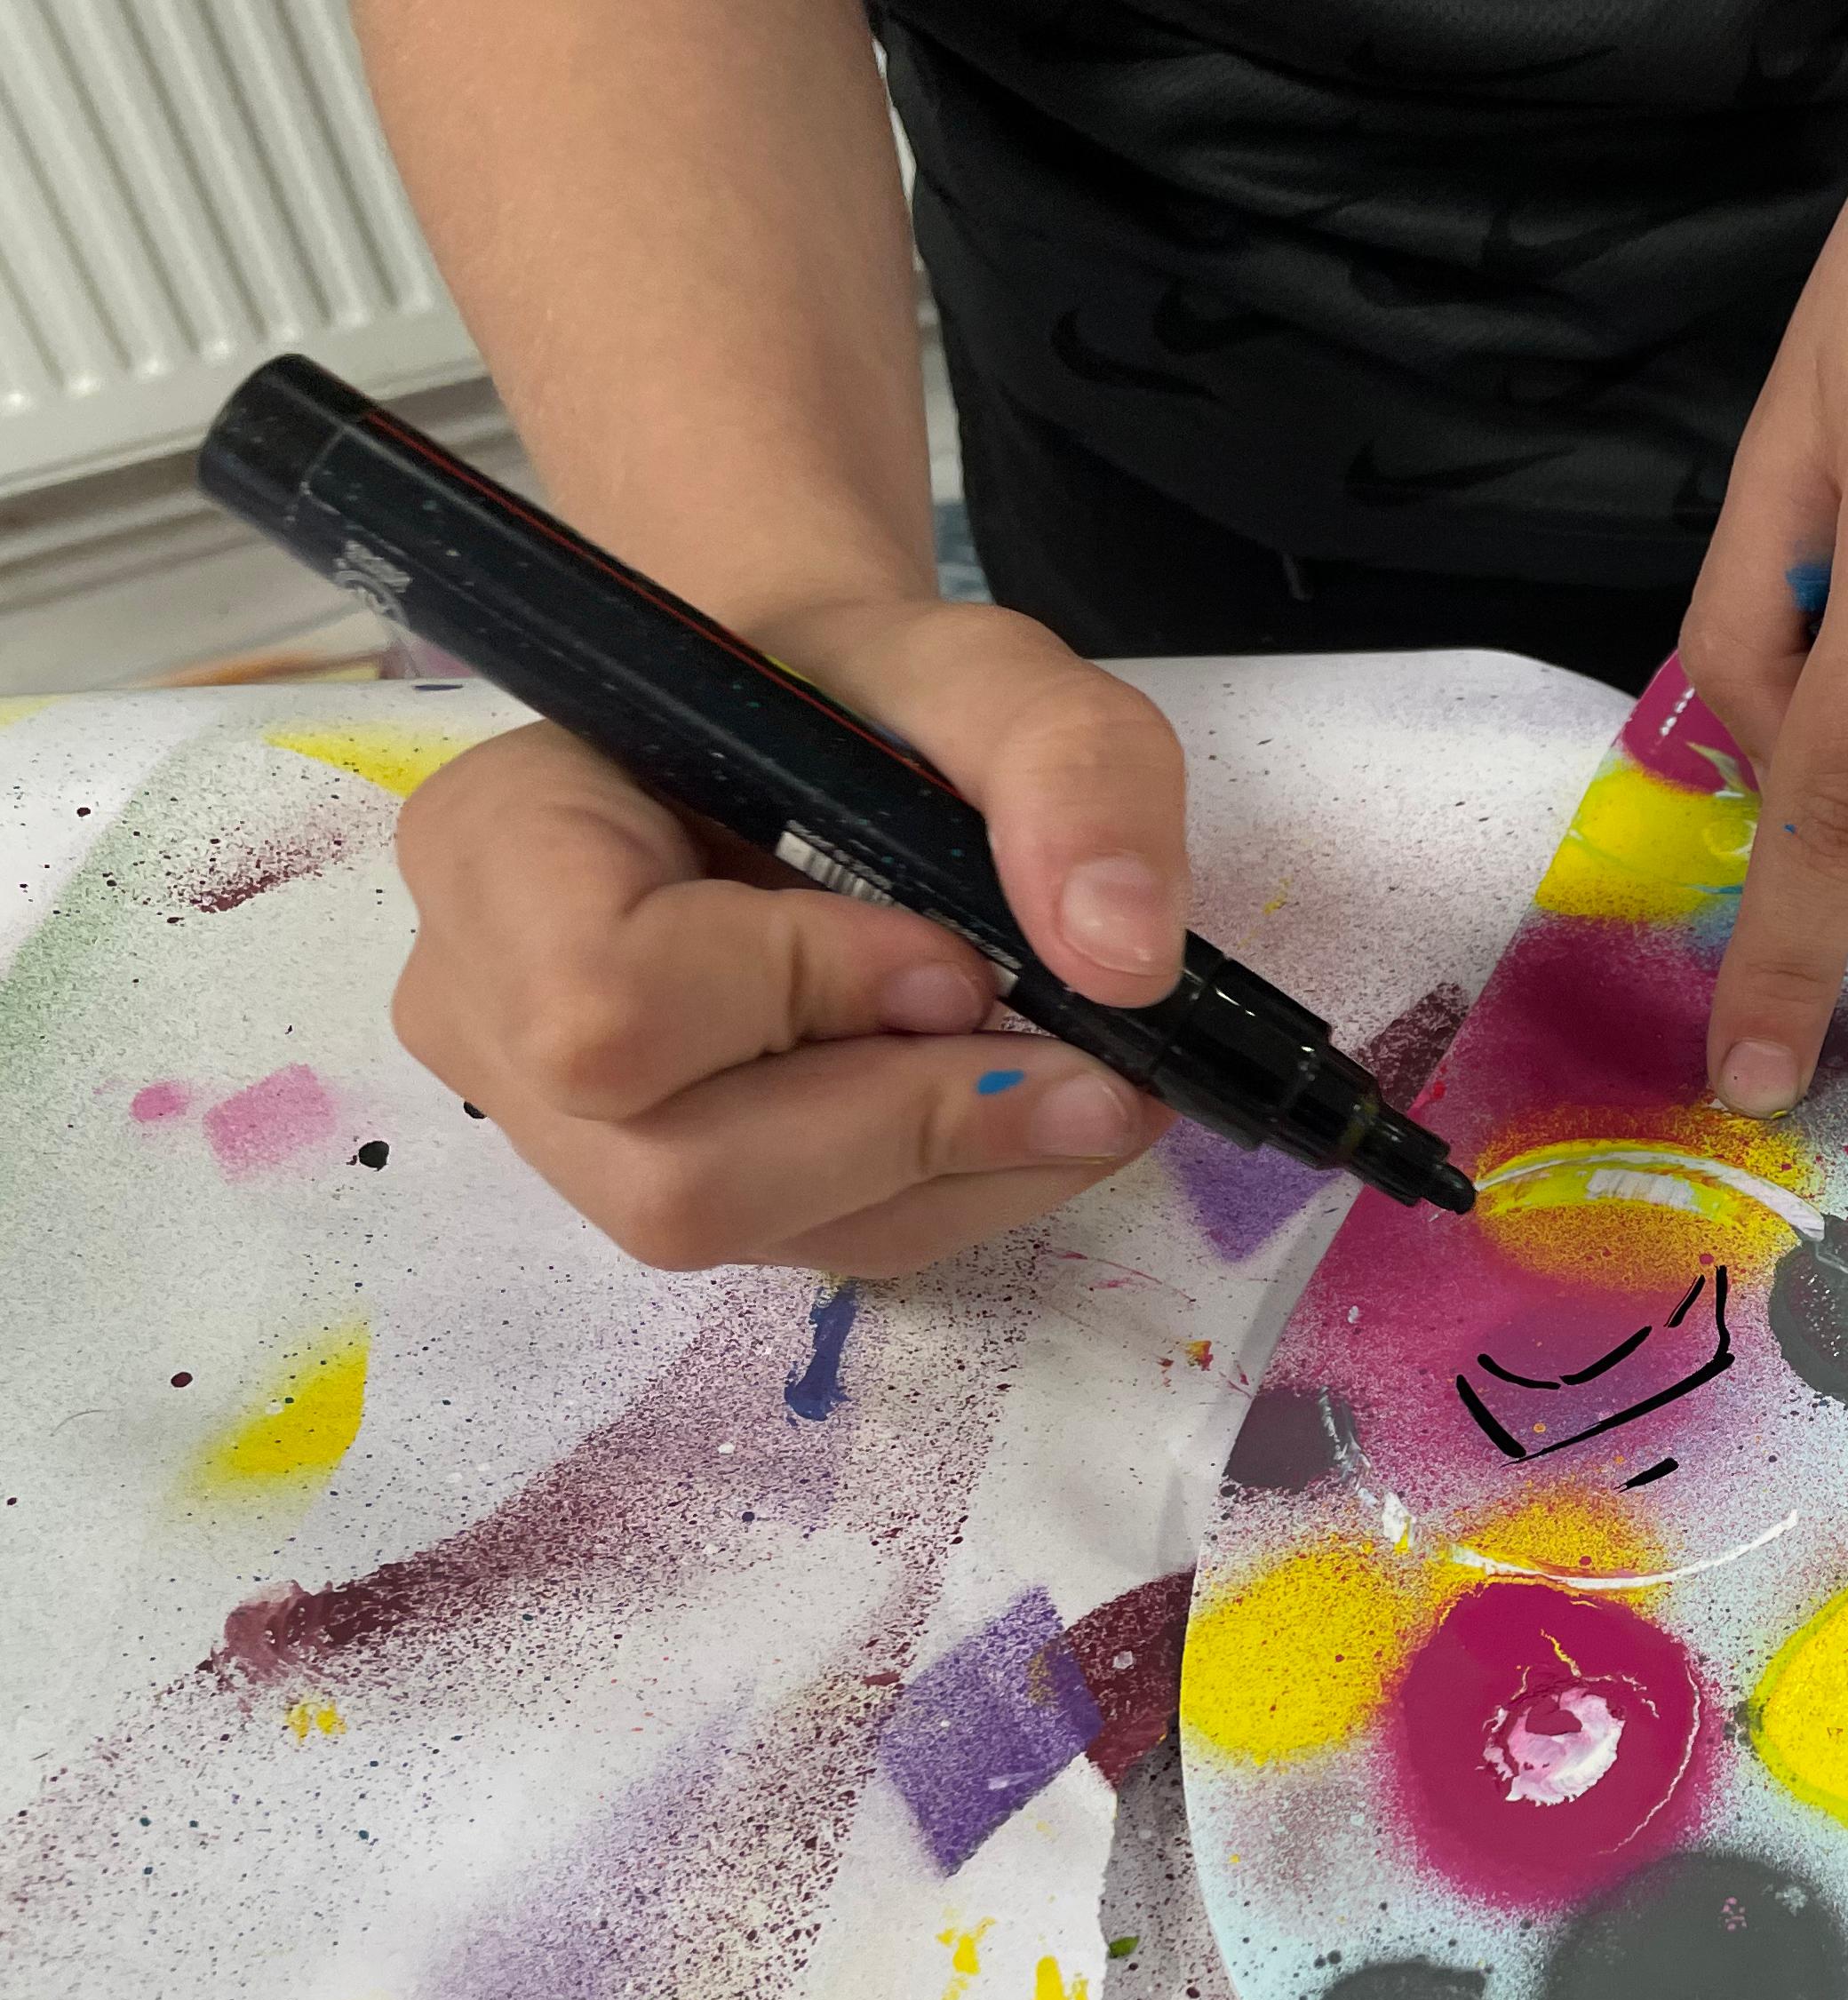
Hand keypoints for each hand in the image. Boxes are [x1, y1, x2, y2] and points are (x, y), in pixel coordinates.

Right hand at [390, 596, 1195, 1275]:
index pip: (603, 1009)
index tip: (954, 955)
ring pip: (752, 1237)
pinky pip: (817, 1247)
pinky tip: (1033, 1114)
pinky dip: (959, 1192)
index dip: (802, 1005)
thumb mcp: (981, 669)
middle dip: (906, 1126)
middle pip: (673, 1176)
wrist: (821, 729)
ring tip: (1080, 1082)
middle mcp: (489, 1006)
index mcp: (500, 845)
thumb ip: (1065, 764)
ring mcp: (567, 1124)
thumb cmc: (859, 690)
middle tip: (1070, 1056)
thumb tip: (1123, 959)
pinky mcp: (671, 1184)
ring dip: (954, 1172)